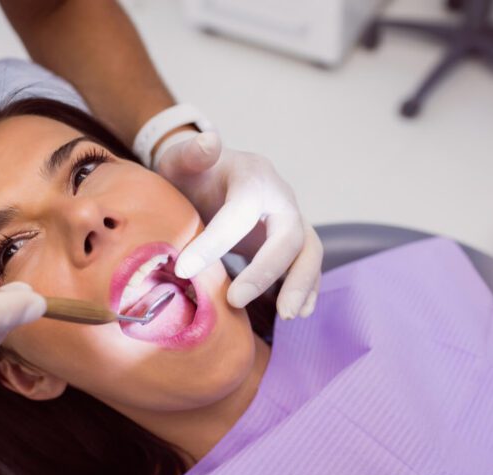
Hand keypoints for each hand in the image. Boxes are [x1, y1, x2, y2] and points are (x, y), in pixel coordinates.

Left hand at [157, 132, 322, 319]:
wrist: (210, 178)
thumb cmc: (194, 173)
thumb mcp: (182, 159)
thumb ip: (191, 153)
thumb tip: (208, 140)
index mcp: (253, 178)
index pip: (240, 212)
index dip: (215, 242)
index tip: (184, 269)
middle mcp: (281, 200)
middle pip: (289, 235)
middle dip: (268, 271)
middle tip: (237, 300)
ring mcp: (291, 223)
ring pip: (309, 253)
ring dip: (301, 285)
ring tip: (286, 316)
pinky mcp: (291, 245)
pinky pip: (307, 266)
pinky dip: (307, 290)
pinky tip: (296, 313)